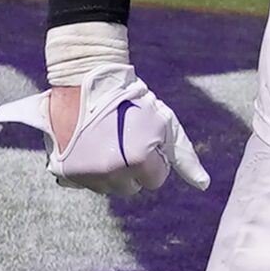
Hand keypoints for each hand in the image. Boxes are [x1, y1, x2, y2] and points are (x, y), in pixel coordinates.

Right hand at [0, 65, 209, 196]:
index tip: (146, 139)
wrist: (87, 82)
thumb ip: (184, 157)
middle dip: (133, 168)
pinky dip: (90, 170)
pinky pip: (86, 183)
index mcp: (138, 160)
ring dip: (112, 172)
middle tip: (126, 139)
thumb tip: (204, 185)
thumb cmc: (133, 101)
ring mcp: (85, 174)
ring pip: (108, 188)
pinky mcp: (65, 172)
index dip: (155, 158)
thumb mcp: (165, 124)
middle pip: (131, 188)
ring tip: (109, 141)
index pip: (156, 180)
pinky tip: (91, 148)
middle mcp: (110, 172)